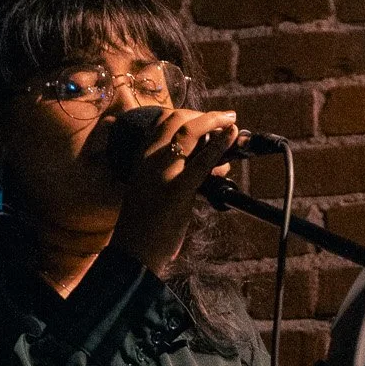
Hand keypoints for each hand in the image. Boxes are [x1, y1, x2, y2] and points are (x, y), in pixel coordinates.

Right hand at [110, 108, 238, 276]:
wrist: (133, 251)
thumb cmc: (145, 227)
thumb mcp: (152, 192)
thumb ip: (174, 176)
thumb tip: (209, 167)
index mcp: (141, 158)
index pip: (161, 122)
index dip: (185, 114)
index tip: (204, 118)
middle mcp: (150, 160)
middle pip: (176, 120)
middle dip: (203, 114)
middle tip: (224, 117)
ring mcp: (162, 173)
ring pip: (188, 132)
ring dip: (213, 121)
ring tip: (230, 120)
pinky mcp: (177, 190)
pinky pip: (201, 161)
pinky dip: (219, 144)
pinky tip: (232, 134)